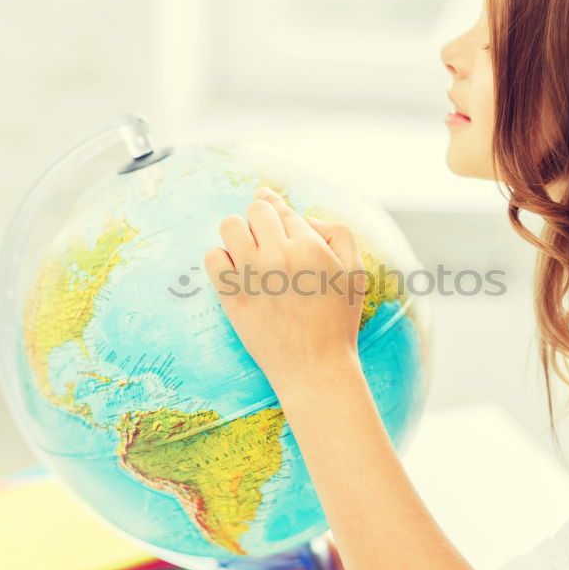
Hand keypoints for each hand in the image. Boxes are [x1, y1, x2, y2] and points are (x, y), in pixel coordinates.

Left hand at [203, 186, 367, 398]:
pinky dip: (221, 259)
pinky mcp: (232, 296)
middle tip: (267, 243)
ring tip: (248, 252)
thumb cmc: (338, 321)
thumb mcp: (355, 272)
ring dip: (238, 233)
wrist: (315, 368)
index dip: (275, 206)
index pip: (282, 209)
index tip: (265, 200)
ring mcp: (252, 275)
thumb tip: (302, 216)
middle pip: (255, 210)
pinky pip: (213, 257)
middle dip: (260, 221)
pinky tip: (236, 272)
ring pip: (230, 225)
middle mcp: (279, 255)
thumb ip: (338, 233)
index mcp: (310, 246)